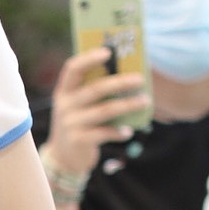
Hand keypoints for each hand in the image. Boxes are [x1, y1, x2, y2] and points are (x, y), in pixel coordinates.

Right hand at [45, 48, 148, 179]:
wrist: (63, 157)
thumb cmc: (78, 123)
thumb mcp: (77, 105)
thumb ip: (92, 91)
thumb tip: (127, 75)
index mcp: (64, 91)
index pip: (73, 69)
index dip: (89, 58)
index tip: (108, 52)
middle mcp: (65, 105)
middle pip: (96, 89)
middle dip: (120, 83)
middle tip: (141, 79)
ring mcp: (71, 123)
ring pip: (104, 110)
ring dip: (127, 105)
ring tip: (145, 101)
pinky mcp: (79, 140)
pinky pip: (104, 133)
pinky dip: (118, 132)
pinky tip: (129, 131)